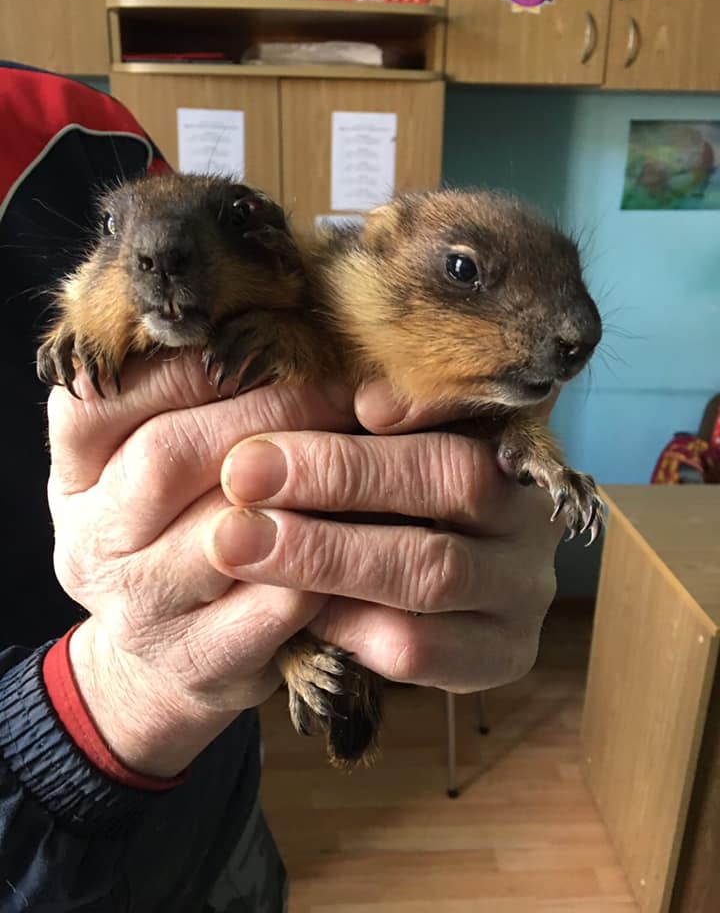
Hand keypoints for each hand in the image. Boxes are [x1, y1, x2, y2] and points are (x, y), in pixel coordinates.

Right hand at [47, 355, 356, 775]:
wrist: (170, 656)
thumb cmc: (179, 531)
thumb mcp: (153, 462)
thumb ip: (185, 401)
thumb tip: (272, 318)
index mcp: (75, 476)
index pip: (102, 399)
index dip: (188, 363)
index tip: (267, 333)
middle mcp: (90, 542)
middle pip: (168, 455)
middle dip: (269, 409)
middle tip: (341, 386)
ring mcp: (140, 609)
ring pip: (227, 532)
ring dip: (310, 481)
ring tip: (369, 443)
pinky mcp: (200, 661)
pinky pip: (275, 603)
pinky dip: (329, 557)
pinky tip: (369, 523)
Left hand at [205, 379, 563, 693]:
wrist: (399, 610)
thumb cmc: (378, 508)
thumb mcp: (376, 455)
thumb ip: (363, 423)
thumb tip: (357, 399)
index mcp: (512, 441)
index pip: (483, 406)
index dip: (427, 399)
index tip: (359, 402)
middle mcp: (531, 515)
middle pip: (457, 479)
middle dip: (342, 472)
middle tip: (244, 469)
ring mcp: (525, 591)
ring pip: (432, 570)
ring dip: (325, 555)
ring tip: (237, 541)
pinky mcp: (502, 656)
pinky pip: (420, 646)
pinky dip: (347, 624)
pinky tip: (291, 606)